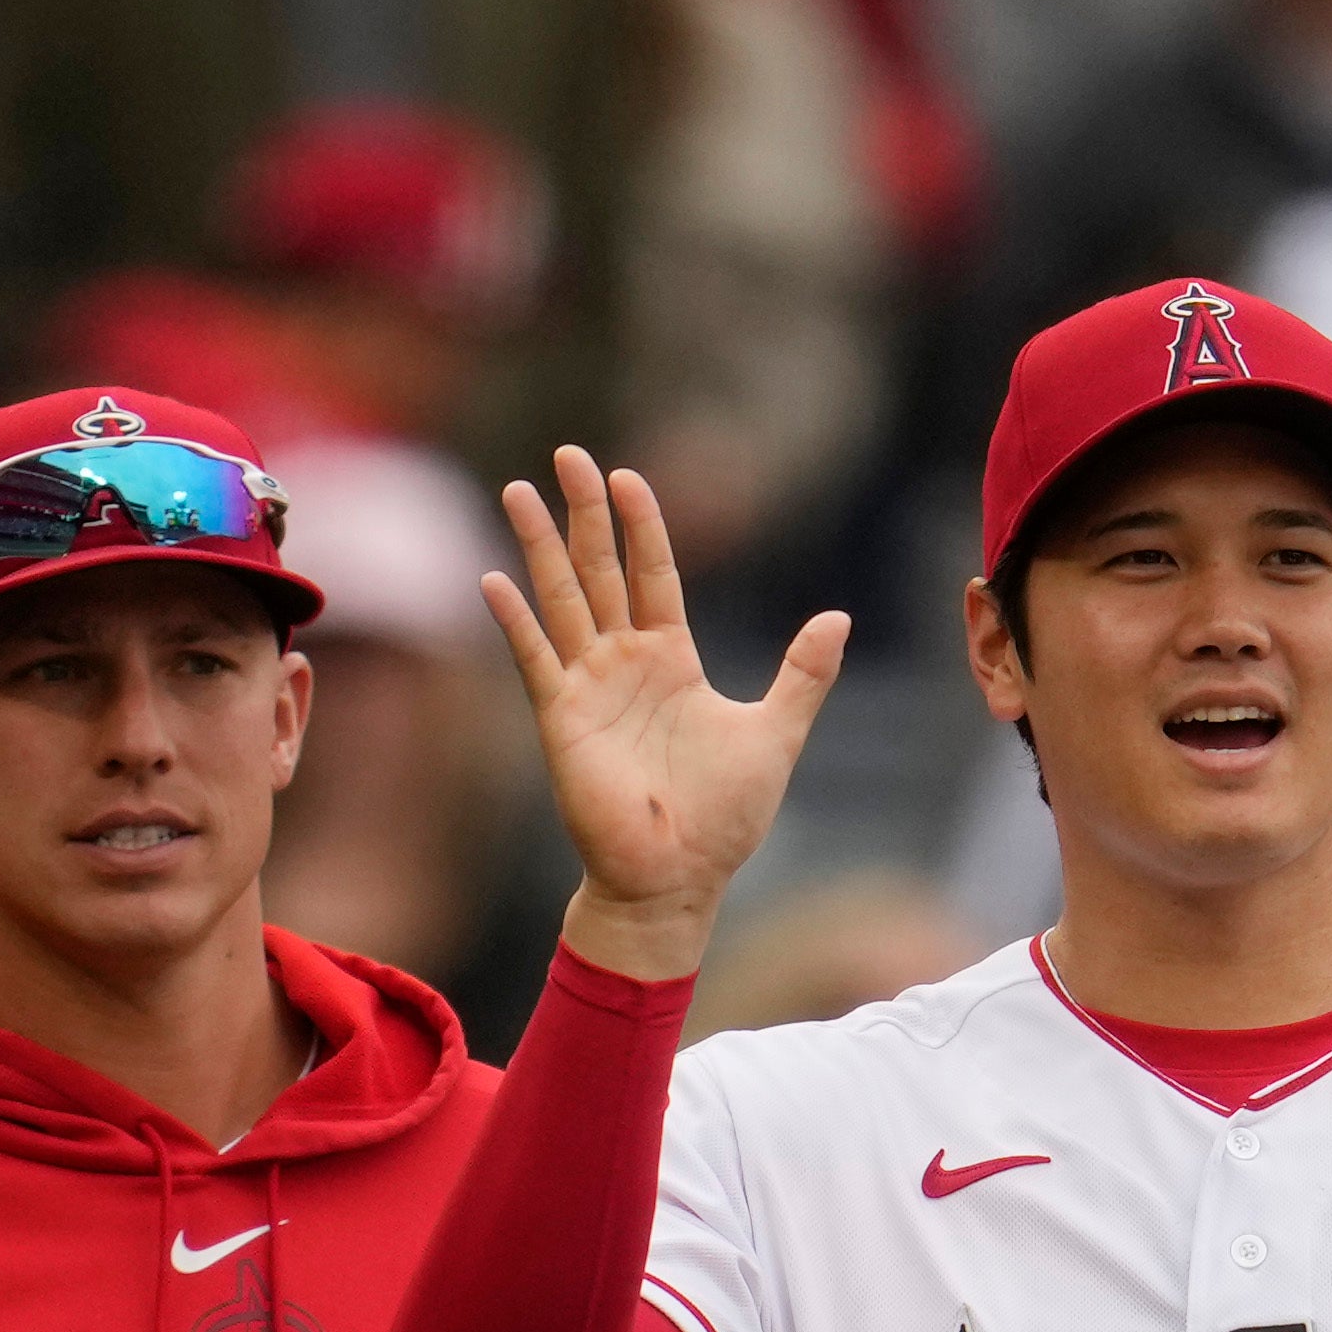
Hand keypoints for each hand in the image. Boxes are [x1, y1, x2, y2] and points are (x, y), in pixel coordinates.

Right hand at [486, 448, 850, 981]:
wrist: (681, 878)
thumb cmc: (725, 816)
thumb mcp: (777, 732)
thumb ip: (803, 673)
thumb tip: (838, 616)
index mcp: (672, 659)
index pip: (654, 574)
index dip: (642, 525)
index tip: (628, 475)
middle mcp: (624, 663)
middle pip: (600, 570)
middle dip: (584, 512)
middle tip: (567, 453)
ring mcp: (588, 688)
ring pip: (561, 600)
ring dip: (539, 546)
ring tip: (519, 489)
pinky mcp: (562, 720)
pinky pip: (535, 659)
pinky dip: (515, 622)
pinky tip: (493, 579)